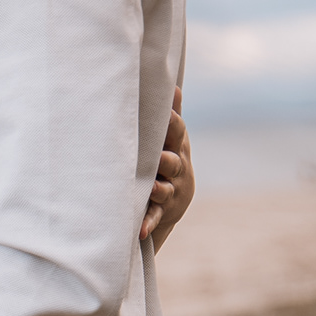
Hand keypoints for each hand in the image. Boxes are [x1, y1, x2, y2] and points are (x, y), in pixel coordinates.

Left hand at [145, 84, 194, 251]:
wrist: (174, 201)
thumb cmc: (167, 158)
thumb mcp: (172, 138)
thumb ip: (171, 115)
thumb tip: (173, 84)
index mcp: (175, 146)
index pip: (176, 132)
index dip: (172, 122)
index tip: (166, 112)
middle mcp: (176, 168)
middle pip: (172, 161)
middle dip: (166, 158)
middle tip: (158, 155)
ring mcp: (169, 190)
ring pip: (164, 189)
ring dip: (157, 189)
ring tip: (150, 188)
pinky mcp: (161, 210)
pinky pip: (153, 216)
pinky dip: (147, 223)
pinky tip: (139, 231)